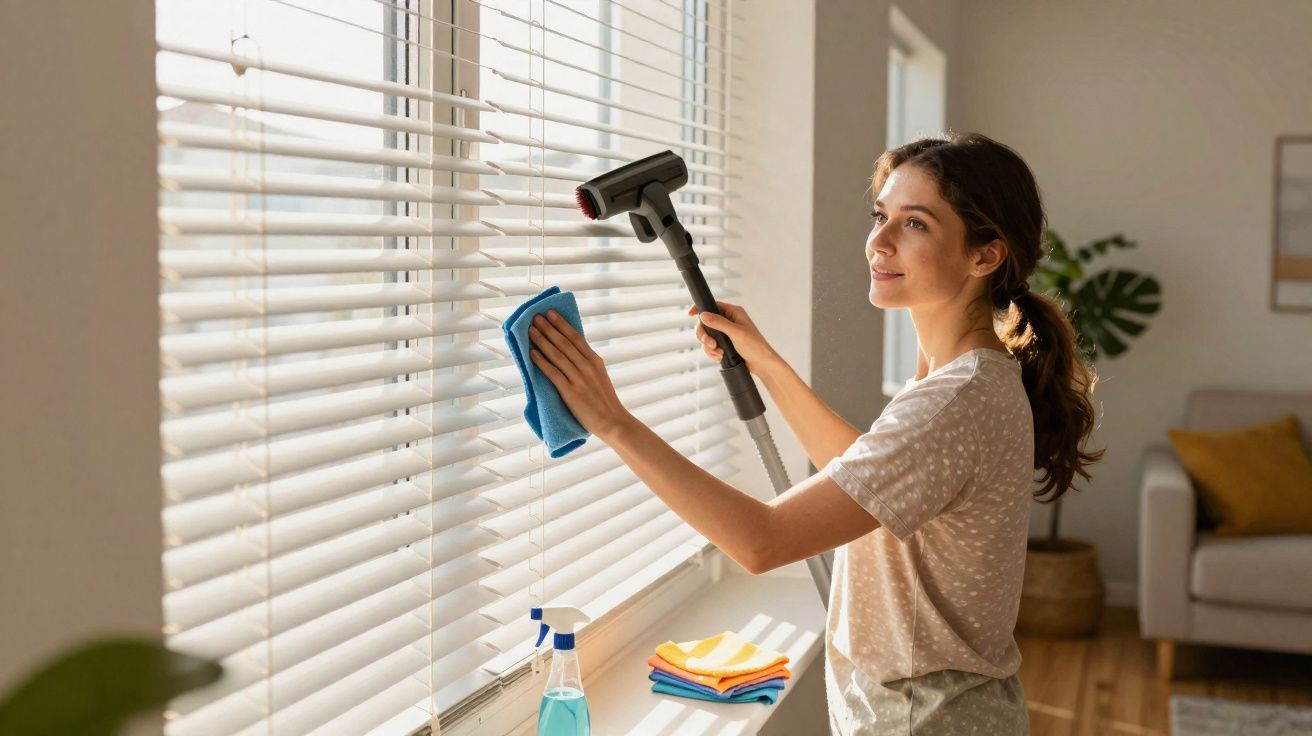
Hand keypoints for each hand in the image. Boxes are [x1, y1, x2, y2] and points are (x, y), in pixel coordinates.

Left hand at [528, 310, 634, 441]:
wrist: (613, 421)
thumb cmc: (604, 400)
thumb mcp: (599, 376)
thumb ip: (586, 363)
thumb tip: (570, 351)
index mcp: (595, 361)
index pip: (575, 337)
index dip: (561, 324)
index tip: (551, 313)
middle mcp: (587, 366)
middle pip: (564, 343)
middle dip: (548, 329)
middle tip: (535, 317)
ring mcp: (579, 379)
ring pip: (557, 355)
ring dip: (542, 341)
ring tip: (531, 331)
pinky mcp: (571, 392)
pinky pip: (553, 373)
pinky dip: (542, 362)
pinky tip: (532, 353)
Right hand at [687, 300, 779, 376]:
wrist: (762, 364)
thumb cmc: (755, 346)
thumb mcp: (736, 333)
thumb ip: (719, 323)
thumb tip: (703, 315)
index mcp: (733, 312)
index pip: (712, 305)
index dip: (700, 309)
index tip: (690, 314)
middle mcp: (728, 321)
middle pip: (706, 323)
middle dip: (705, 335)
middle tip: (710, 344)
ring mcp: (725, 333)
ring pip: (707, 336)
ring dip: (709, 346)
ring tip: (719, 353)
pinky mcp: (724, 344)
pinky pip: (710, 346)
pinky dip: (712, 352)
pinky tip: (720, 356)